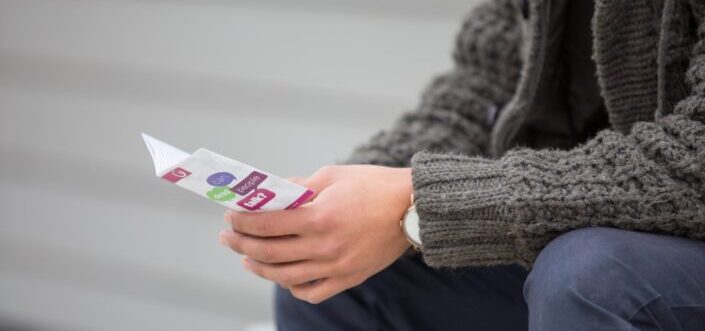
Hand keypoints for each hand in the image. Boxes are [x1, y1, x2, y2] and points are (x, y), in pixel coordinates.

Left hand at [220, 165, 412, 303]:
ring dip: (260, 267)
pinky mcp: (349, 278)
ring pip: (285, 276)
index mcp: (319, 217)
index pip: (266, 224)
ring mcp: (336, 266)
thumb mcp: (333, 176)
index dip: (242, 221)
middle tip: (228, 237)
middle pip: (269, 252)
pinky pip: (313, 292)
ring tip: (247, 257)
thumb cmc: (375, 186)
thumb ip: (299, 187)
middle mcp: (324, 246)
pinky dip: (293, 287)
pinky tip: (283, 277)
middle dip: (241, 243)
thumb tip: (273, 193)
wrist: (415, 207)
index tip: (229, 216)